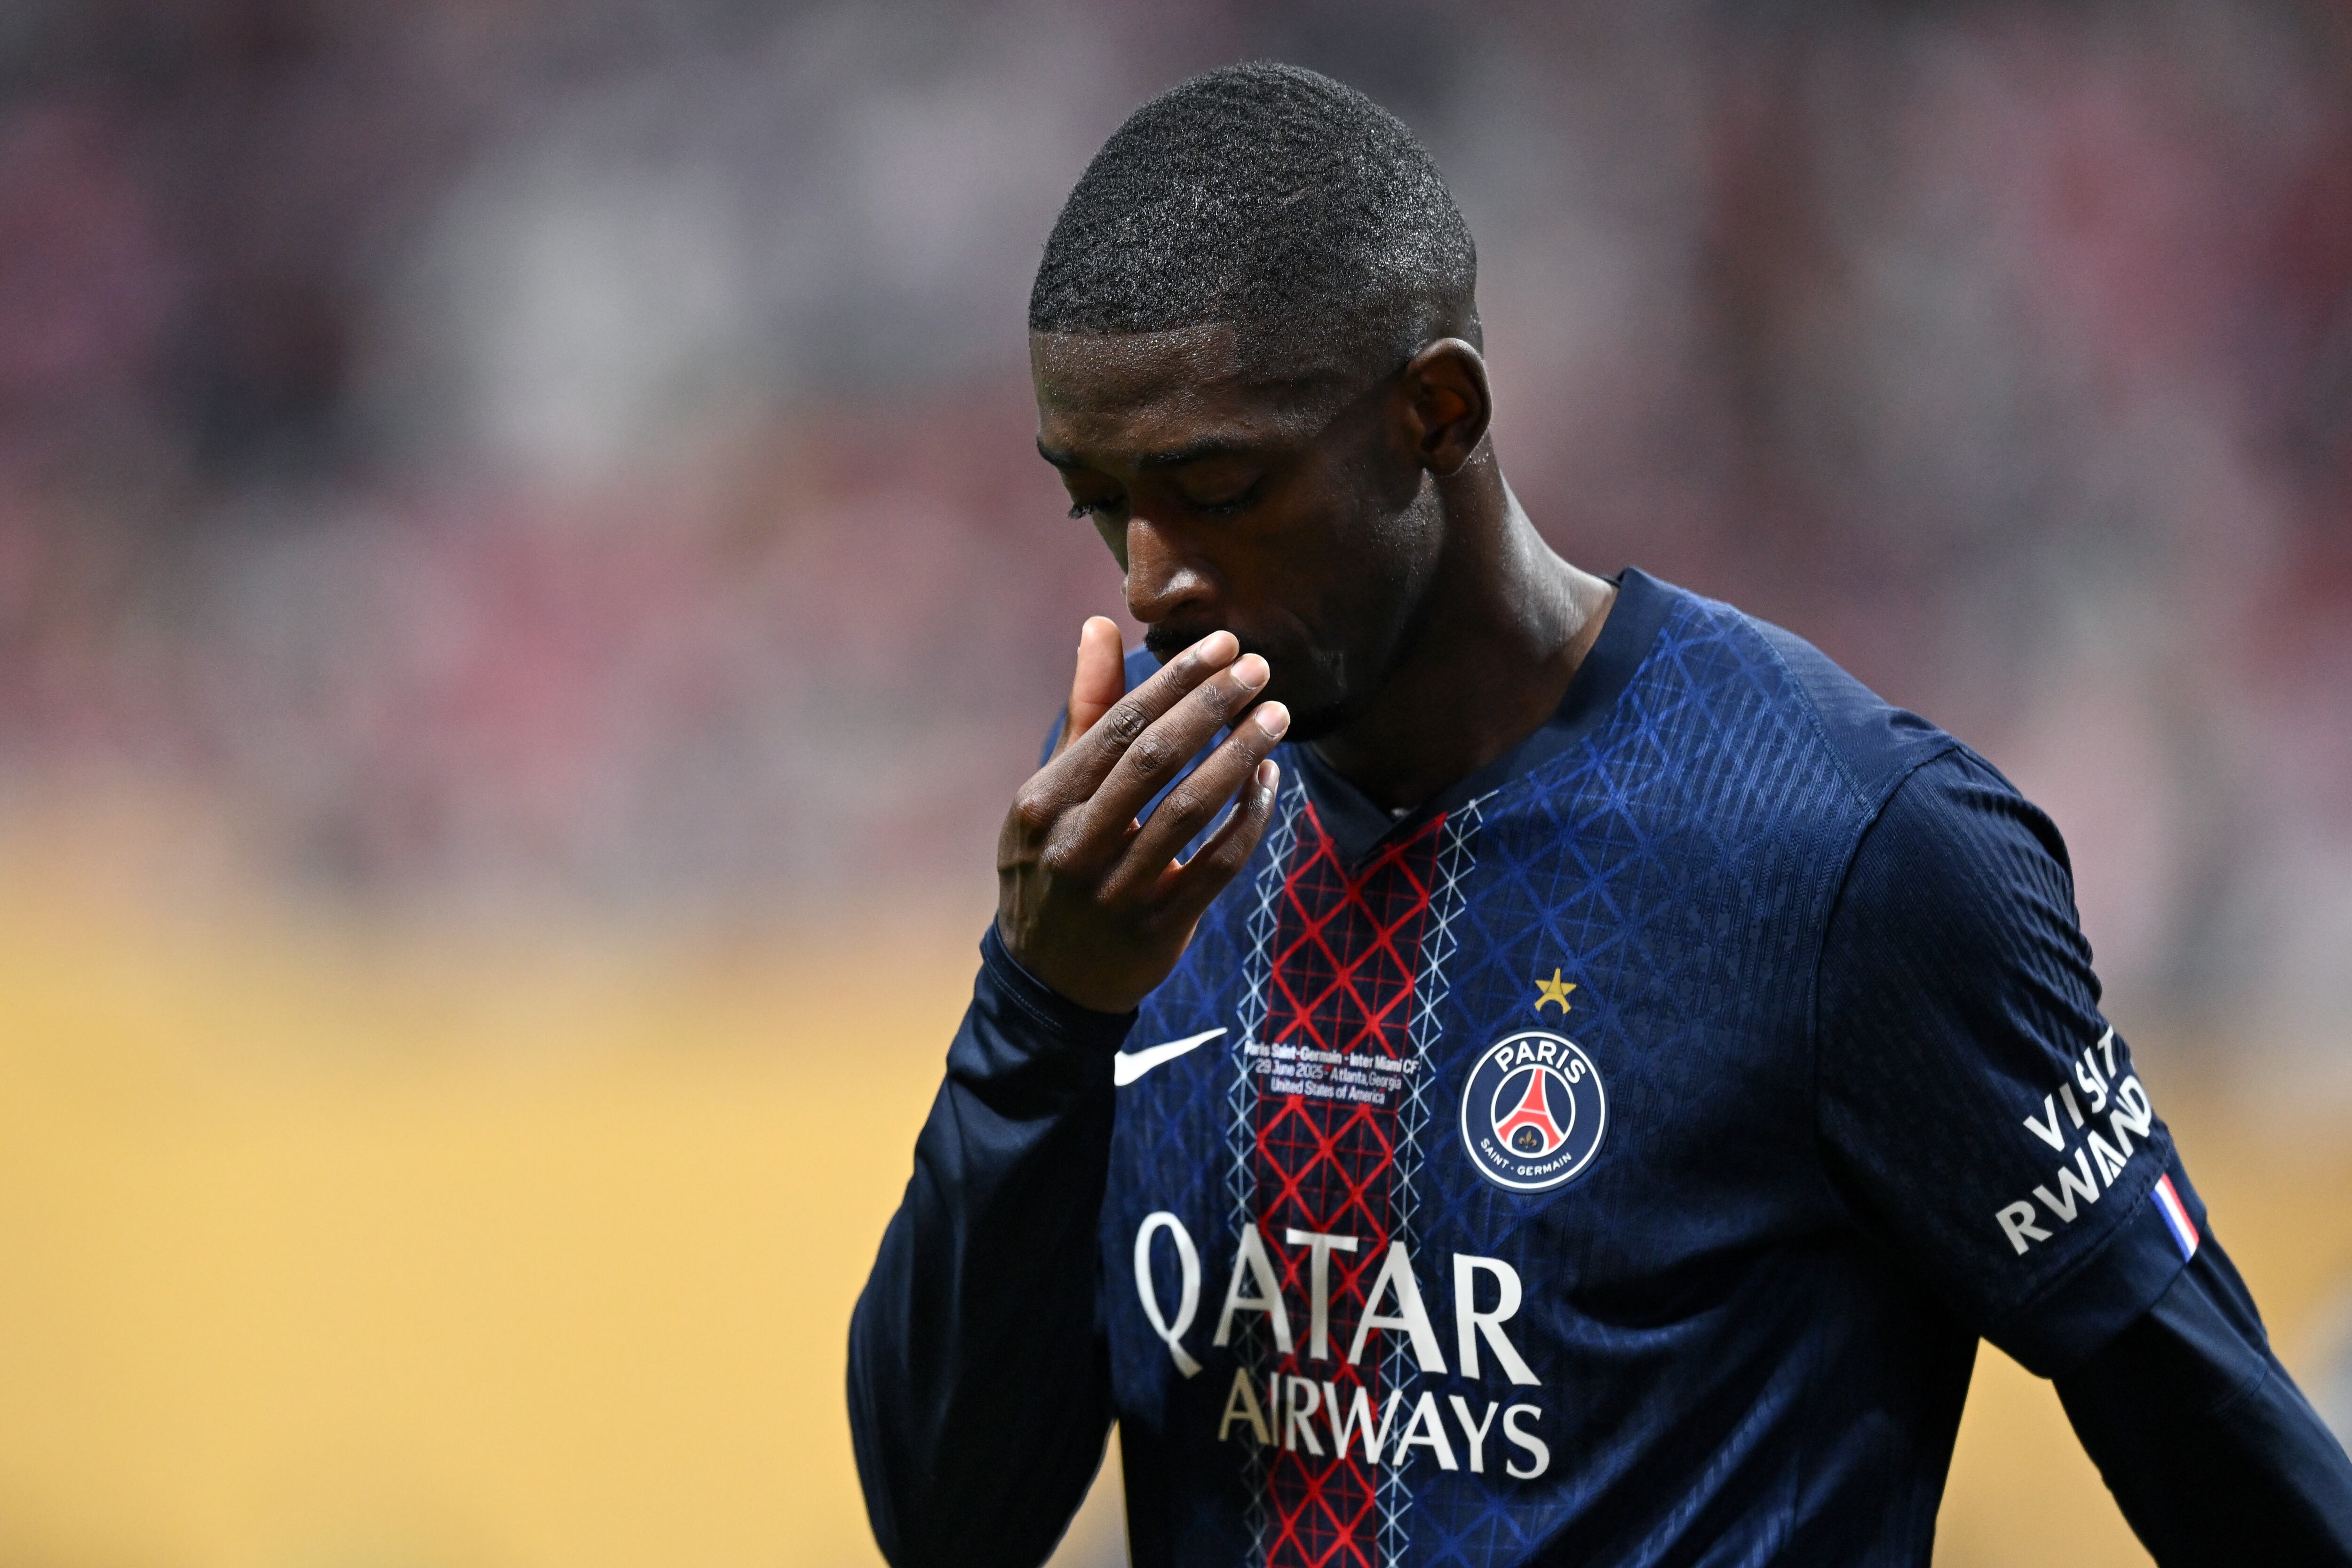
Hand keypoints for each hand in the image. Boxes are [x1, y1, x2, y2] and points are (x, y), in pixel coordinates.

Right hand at [996, 617, 1288, 1012]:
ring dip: (1241, 755)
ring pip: (1192, 809)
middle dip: (1212, 706)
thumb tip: (1100, 625)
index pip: (1117, 724)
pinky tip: (1269, 781)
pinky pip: (1219, 863)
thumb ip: (1084, 711)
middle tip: (1259, 668)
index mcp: (1043, 803)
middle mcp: (1074, 845)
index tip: (1221, 644)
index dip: (1174, 680)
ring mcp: (1115, 891)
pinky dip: (1250, 818)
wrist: (1048, 981)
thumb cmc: (1053, 864)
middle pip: (1155, 759)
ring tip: (1277, 716)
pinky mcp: (1158, 928)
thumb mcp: (1052, 793)